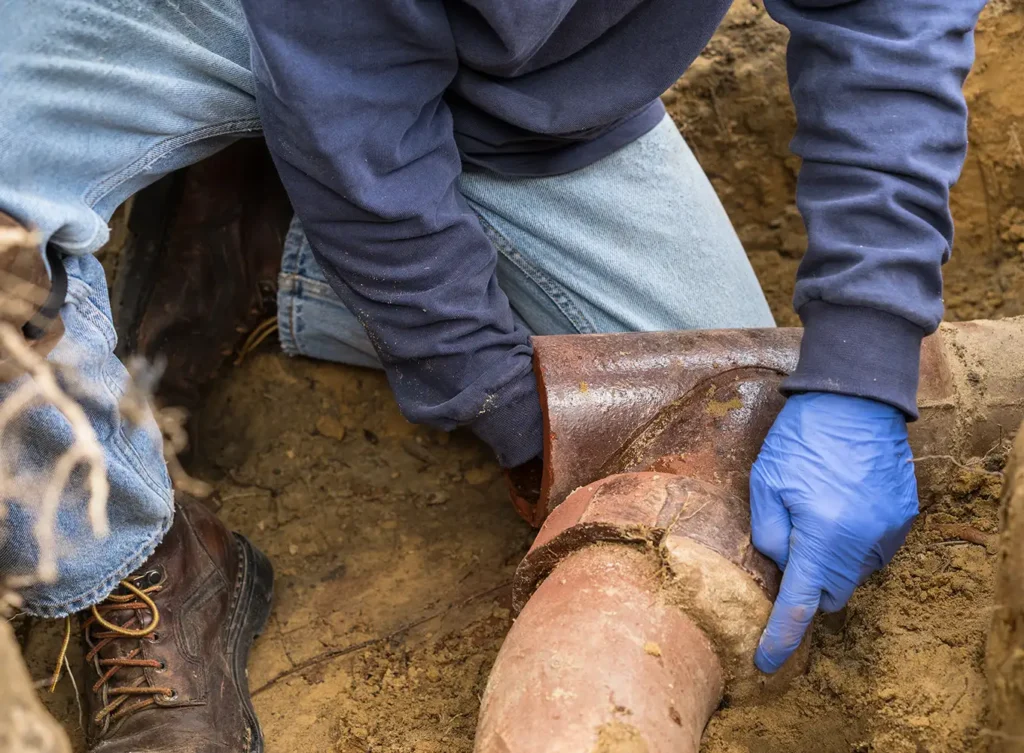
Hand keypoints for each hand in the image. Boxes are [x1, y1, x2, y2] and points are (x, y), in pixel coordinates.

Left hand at [749, 392, 917, 672]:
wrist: (855, 398)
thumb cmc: (802, 436)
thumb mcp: (765, 480)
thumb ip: (767, 533)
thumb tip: (780, 565)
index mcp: (821, 535)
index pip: (799, 604)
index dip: (781, 638)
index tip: (767, 662)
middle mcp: (860, 541)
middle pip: (829, 592)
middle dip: (807, 584)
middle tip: (789, 547)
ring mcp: (887, 530)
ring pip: (852, 572)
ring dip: (831, 560)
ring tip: (817, 514)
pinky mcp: (903, 517)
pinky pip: (874, 549)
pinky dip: (853, 542)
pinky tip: (840, 506)